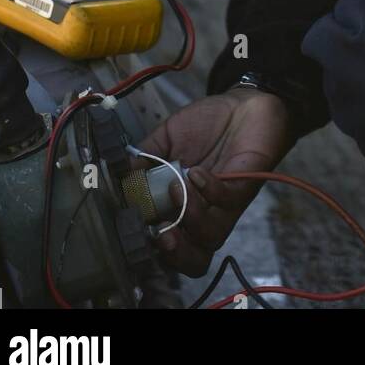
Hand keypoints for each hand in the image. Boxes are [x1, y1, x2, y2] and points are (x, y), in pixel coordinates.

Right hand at [136, 89, 295, 276]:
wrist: (242, 104)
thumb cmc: (206, 124)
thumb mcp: (167, 138)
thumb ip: (145, 158)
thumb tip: (120, 177)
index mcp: (180, 207)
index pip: (166, 245)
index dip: (150, 249)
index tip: (134, 231)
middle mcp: (203, 214)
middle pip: (194, 260)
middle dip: (175, 255)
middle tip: (161, 234)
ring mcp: (224, 205)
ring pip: (211, 237)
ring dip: (189, 216)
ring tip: (176, 186)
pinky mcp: (244, 187)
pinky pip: (228, 202)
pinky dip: (209, 190)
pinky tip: (197, 172)